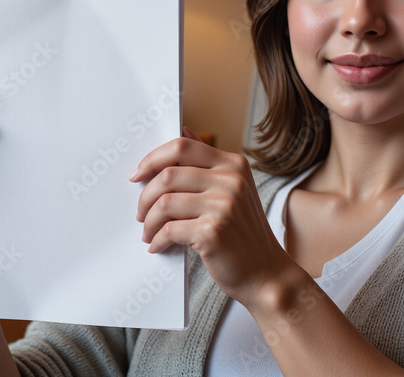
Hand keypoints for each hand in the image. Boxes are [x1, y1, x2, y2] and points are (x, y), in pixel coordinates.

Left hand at [132, 128, 292, 306]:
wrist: (266, 274)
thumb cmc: (244, 234)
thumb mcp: (233, 190)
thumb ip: (208, 162)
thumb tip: (184, 129)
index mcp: (233, 164)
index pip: (182, 147)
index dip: (152, 159)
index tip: (137, 175)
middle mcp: (231, 180)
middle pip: (167, 175)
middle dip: (145, 196)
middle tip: (140, 213)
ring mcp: (224, 205)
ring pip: (164, 203)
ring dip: (149, 222)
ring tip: (150, 233)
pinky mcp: (213, 232)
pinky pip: (169, 230)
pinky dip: (158, 240)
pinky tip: (158, 246)